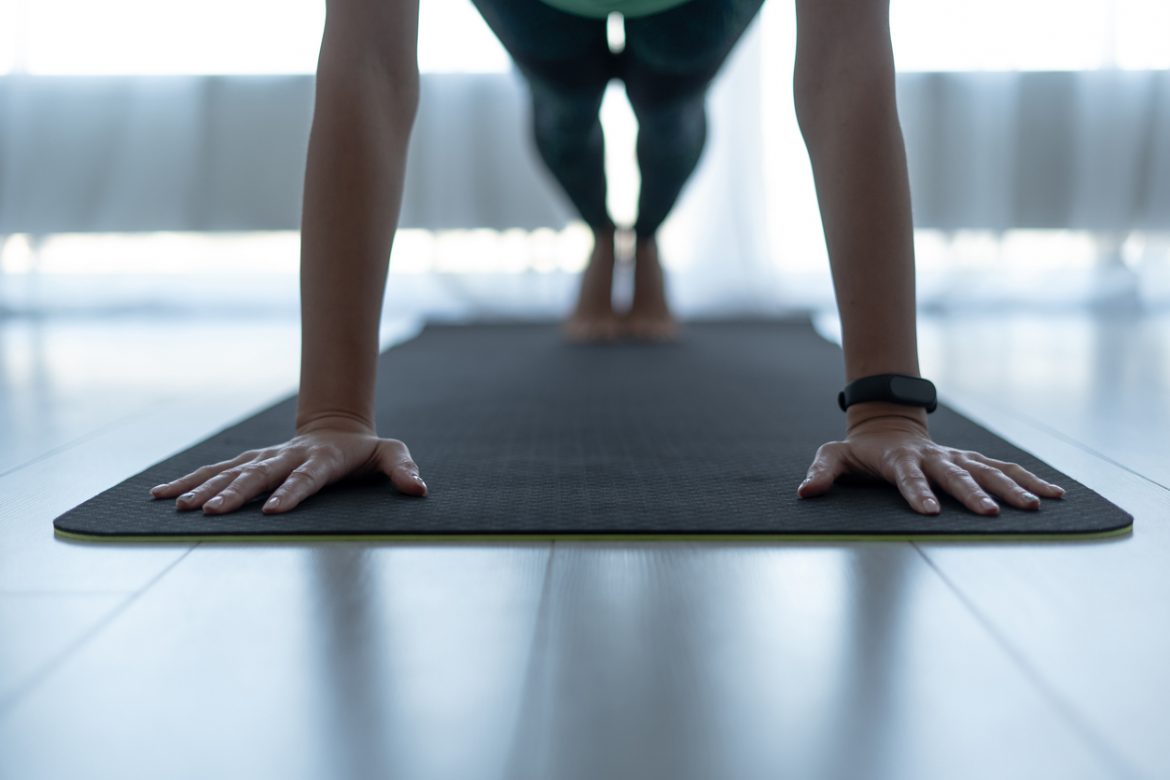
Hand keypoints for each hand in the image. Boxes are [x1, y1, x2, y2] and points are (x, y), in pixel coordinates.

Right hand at [148, 417, 426, 514]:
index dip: (292, 492)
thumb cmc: (364, 450)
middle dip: (234, 494)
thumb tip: (418, 488)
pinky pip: (214, 471)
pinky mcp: (248, 462)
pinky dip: (188, 480)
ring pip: (230, 472)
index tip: (276, 510)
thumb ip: (402, 469)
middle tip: (210, 512)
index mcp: (320, 459)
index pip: (305, 478)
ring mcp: (264, 458)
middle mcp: (286, 457)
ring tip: (178, 507)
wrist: (336, 427)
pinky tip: (160, 494)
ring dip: (204, 489)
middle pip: (259, 476)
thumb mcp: (389, 454)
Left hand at [796, 414, 1064, 514]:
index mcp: (899, 459)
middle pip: (955, 476)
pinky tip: (1054, 494)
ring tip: (1034, 507)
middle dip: (972, 494)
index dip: (916, 493)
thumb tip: (805, 491)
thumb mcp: (834, 455)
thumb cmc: (860, 449)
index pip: (907, 478)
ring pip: (988, 471)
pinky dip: (1029, 479)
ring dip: (1011, 488)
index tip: (929, 512)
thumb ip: (822, 472)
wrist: (887, 424)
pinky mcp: (971, 461)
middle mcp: (933, 458)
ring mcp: (956, 458)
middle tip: (989, 514)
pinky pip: (1004, 469)